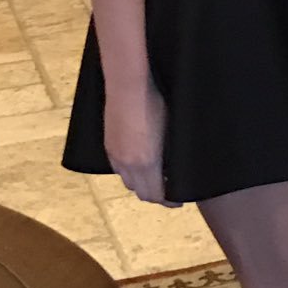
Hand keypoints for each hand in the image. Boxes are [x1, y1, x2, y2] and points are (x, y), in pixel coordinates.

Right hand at [105, 79, 166, 203]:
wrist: (128, 86)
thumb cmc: (156, 104)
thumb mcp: (171, 131)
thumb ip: (171, 155)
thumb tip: (175, 167)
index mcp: (146, 164)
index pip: (156, 196)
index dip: (169, 201)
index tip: (179, 199)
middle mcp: (127, 165)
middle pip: (141, 193)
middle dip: (156, 195)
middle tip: (169, 189)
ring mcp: (114, 155)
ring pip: (127, 182)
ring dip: (141, 184)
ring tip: (154, 175)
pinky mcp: (107, 145)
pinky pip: (118, 168)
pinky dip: (130, 172)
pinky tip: (138, 160)